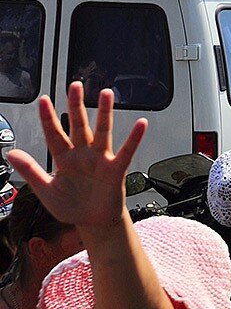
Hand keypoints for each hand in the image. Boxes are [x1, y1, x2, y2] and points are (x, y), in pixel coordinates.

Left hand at [7, 82, 146, 228]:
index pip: (54, 134)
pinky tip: (140, 125)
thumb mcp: (45, 190)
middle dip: (76, 105)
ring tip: (106, 94)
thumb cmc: (71, 206)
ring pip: (102, 132)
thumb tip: (11, 154)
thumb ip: (30, 170)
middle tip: (75, 86)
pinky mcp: (115, 170)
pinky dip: (134, 138)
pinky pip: (125, 152)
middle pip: (78, 125)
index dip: (48, 118)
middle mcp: (82, 155)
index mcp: (64, 159)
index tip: (43, 100)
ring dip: (104, 113)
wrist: (92, 222)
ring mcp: (100, 160)